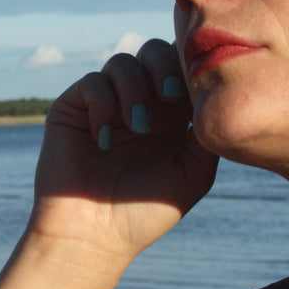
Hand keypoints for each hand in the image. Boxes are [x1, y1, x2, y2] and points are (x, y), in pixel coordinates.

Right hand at [29, 39, 218, 264]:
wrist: (93, 237)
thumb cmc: (144, 212)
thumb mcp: (194, 171)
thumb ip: (208, 129)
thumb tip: (215, 89)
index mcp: (169, 115)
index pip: (182, 69)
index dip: (190, 68)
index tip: (195, 91)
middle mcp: (137, 103)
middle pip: (154, 52)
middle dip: (165, 67)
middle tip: (171, 98)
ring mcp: (104, 104)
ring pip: (123, 62)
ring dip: (135, 89)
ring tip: (138, 128)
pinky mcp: (72, 109)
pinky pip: (92, 82)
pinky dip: (103, 103)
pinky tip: (104, 138)